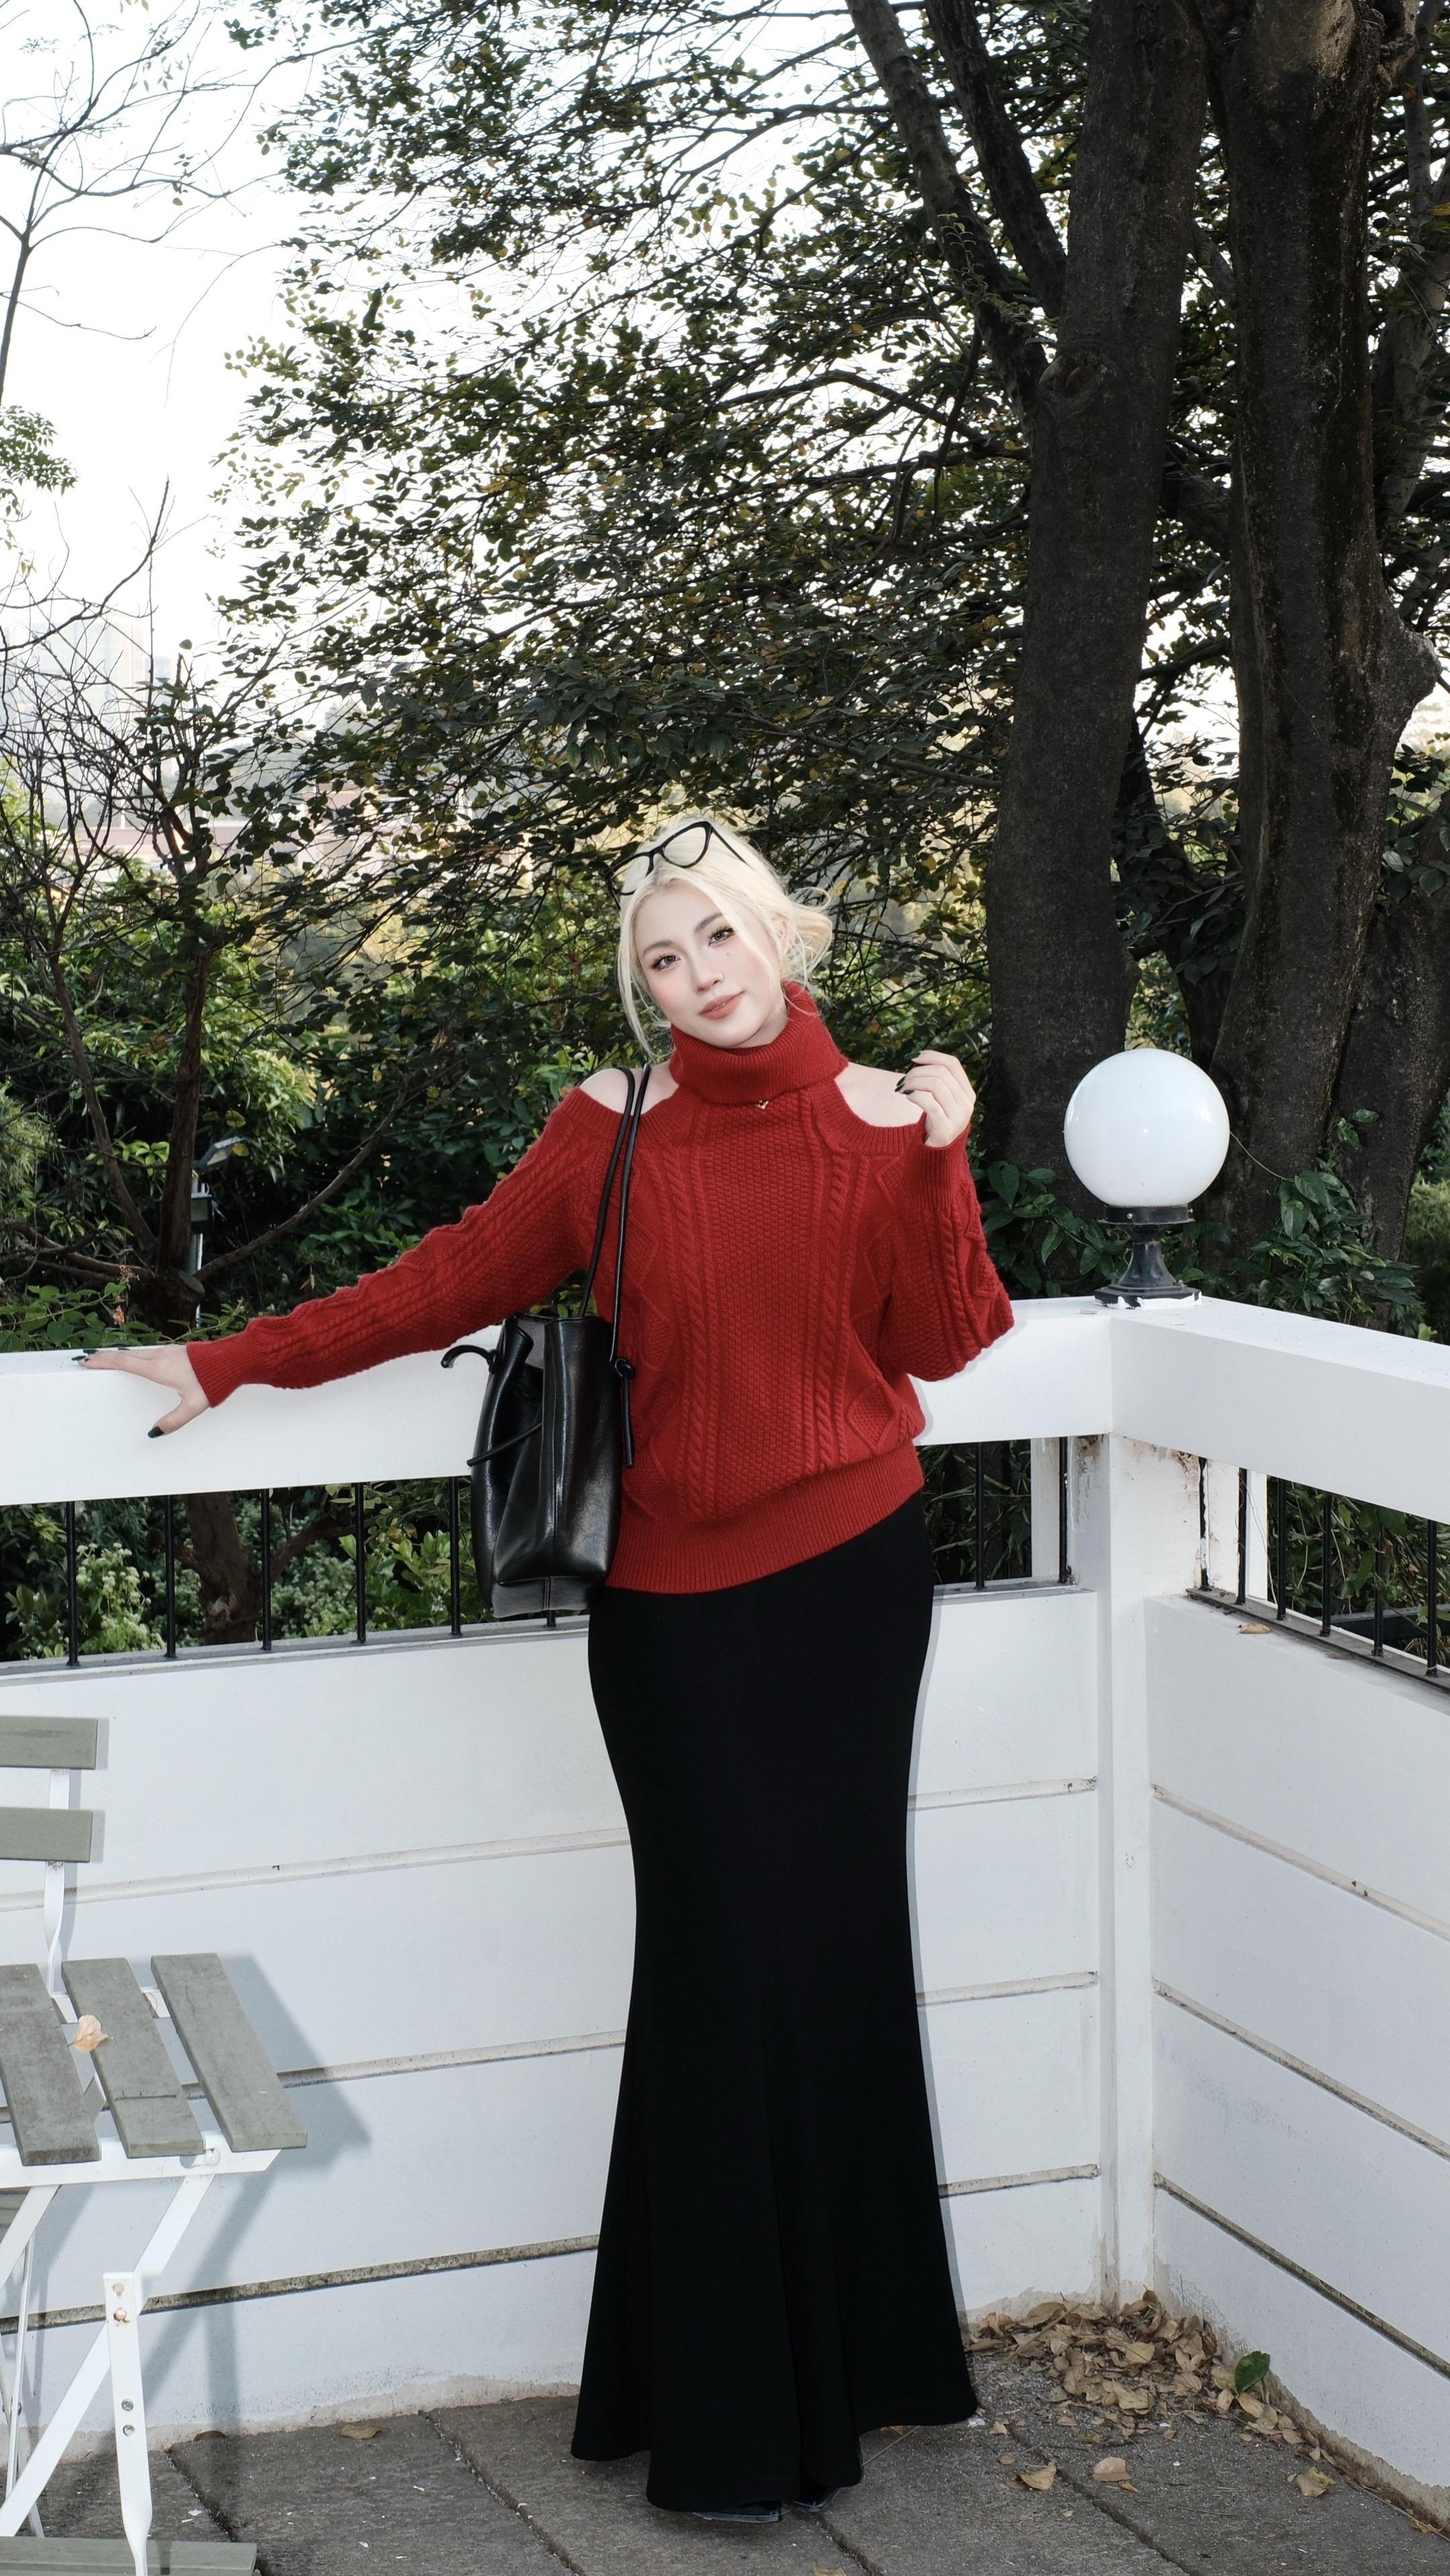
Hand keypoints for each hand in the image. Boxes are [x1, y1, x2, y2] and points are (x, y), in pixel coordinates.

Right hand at [79, 1345, 208, 1436]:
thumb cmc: (213, 1382)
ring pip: (137, 1352)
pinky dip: (134, 1355)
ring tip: (106, 1359)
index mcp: (159, 1368)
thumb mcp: (193, 1406)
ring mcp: (168, 1351)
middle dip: (104, 1357)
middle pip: (125, 1355)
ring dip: (119, 1355)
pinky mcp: (176, 1351)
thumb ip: (174, 1421)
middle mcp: (160, 1356)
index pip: (124, 1363)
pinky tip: (135, 1360)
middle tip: (87, 1359)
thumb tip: (154, 1433)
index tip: (87, 1362)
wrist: (232, 1360)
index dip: (103, 1362)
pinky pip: (147, 1352)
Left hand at [896, 1048, 976, 1148]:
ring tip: (903, 1088)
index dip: (932, 1056)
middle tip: (903, 1080)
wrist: (939, 1152)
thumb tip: (918, 1057)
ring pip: (936, 1085)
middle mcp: (967, 1103)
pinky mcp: (946, 1128)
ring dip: (914, 1082)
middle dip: (917, 1072)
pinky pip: (930, 1104)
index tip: (913, 1057)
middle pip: (941, 1073)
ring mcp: (958, 1116)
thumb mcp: (943, 1099)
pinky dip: (916, 1096)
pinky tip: (908, 1096)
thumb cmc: (937, 1121)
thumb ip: (938, 1080)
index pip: (953, 1064)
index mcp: (967, 1092)